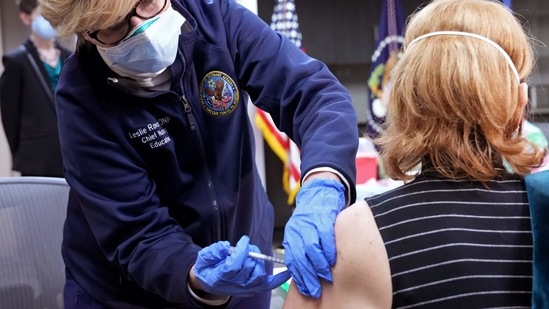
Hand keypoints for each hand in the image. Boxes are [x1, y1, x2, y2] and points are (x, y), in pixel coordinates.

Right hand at [194, 235, 290, 296]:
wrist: (209, 281)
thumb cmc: (208, 268)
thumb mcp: (204, 257)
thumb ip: (213, 252)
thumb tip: (225, 246)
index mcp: (220, 277)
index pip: (235, 265)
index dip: (241, 251)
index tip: (244, 240)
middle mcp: (234, 285)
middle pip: (248, 268)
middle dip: (249, 253)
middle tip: (245, 245)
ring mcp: (245, 288)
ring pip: (259, 274)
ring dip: (258, 260)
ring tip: (251, 252)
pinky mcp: (253, 288)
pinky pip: (268, 285)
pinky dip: (278, 279)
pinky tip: (287, 272)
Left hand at [282, 178, 344, 297]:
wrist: (320, 192)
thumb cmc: (312, 215)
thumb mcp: (301, 230)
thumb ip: (301, 247)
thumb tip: (304, 271)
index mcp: (291, 234)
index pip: (292, 258)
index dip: (299, 276)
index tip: (306, 288)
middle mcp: (298, 229)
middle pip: (301, 256)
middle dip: (308, 275)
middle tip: (315, 288)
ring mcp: (310, 223)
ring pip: (312, 248)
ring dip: (319, 265)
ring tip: (325, 276)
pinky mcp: (324, 218)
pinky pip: (325, 237)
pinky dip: (329, 250)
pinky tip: (332, 260)